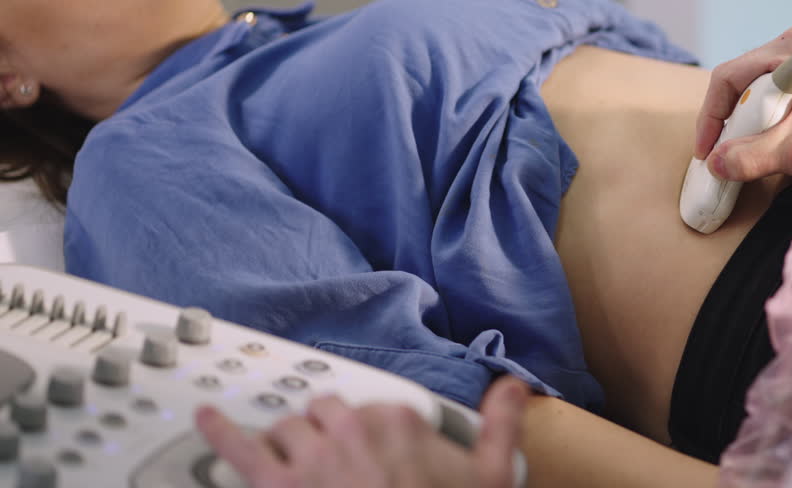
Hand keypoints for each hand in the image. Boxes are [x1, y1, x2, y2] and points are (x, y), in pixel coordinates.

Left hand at [196, 376, 529, 487]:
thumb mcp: (493, 474)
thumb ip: (501, 423)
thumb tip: (513, 386)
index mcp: (397, 420)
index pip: (372, 407)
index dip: (372, 433)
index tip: (378, 455)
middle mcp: (350, 428)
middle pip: (324, 414)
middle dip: (326, 434)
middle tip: (337, 464)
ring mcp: (311, 457)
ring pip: (286, 430)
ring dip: (287, 443)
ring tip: (291, 459)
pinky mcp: (277, 486)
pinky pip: (238, 450)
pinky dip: (218, 430)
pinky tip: (205, 417)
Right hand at [694, 26, 791, 184]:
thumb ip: (753, 157)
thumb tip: (717, 165)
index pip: (729, 78)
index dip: (712, 118)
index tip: (708, 151)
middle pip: (746, 82)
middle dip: (735, 122)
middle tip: (731, 155)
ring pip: (767, 90)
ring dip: (758, 122)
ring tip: (761, 151)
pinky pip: (788, 94)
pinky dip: (778, 118)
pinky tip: (787, 142)